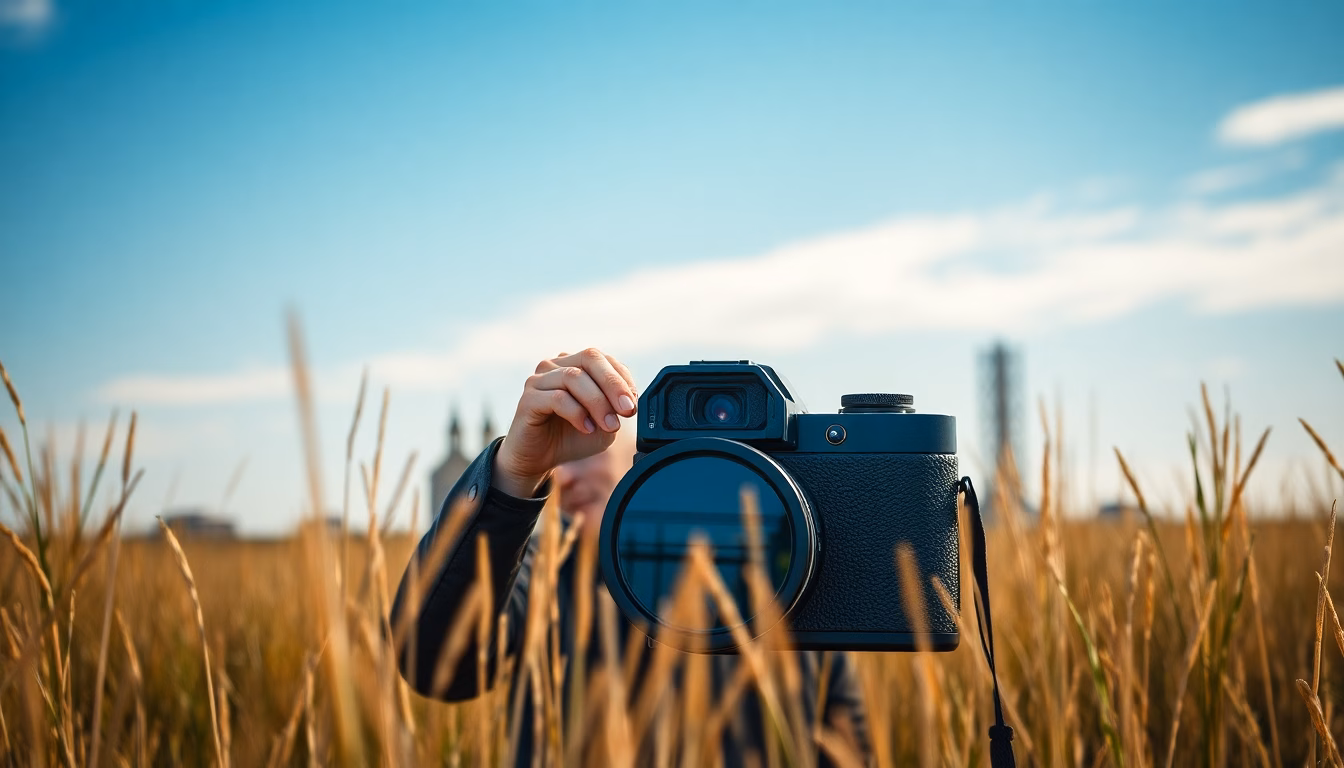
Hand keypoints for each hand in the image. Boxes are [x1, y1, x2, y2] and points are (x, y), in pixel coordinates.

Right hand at [493, 348, 637, 497]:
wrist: (538, 460)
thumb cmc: (570, 437)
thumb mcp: (603, 424)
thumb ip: (616, 409)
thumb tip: (630, 398)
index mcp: (575, 365)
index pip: (603, 359)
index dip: (622, 379)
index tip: (633, 405)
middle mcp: (556, 366)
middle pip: (590, 357)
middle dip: (613, 384)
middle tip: (627, 410)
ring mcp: (539, 380)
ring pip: (574, 377)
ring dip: (597, 402)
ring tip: (608, 425)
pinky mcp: (528, 399)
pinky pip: (557, 398)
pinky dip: (577, 413)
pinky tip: (586, 427)